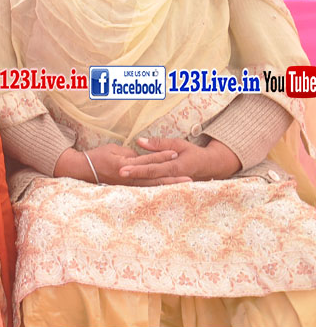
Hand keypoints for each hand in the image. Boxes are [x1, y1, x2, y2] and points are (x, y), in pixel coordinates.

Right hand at [55, 143, 190, 186]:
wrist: (82, 169)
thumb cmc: (97, 156)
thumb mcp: (113, 150)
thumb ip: (131, 154)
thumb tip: (143, 159)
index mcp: (124, 165)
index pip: (146, 160)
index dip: (161, 156)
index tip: (175, 154)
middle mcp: (127, 177)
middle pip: (153, 177)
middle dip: (172, 178)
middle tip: (189, 178)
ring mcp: (127, 185)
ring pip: (151, 186)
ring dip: (167, 186)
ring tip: (182, 187)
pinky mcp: (126, 189)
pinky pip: (144, 190)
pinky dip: (157, 191)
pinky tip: (167, 192)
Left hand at [118, 137, 240, 181]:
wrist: (209, 166)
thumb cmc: (193, 153)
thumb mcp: (178, 144)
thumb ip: (159, 144)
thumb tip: (139, 141)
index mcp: (176, 167)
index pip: (153, 169)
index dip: (137, 169)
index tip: (123, 169)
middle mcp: (172, 177)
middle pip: (149, 178)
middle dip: (133, 176)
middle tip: (118, 174)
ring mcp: (172, 183)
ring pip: (151, 184)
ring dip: (136, 182)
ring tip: (120, 180)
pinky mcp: (170, 185)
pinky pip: (155, 185)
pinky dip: (144, 185)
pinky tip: (132, 184)